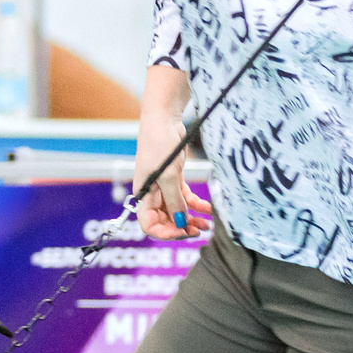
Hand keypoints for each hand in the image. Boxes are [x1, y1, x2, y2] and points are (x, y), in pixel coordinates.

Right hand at [133, 114, 210, 242]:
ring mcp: (163, 186)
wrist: (164, 119)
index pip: (149, 224)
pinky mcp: (174, 178)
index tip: (182, 232)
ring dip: (191, 219)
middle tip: (198, 231)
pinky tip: (208, 209)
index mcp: (143, 195)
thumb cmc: (159, 144)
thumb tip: (181, 222)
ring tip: (206, 225)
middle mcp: (152, 194)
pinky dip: (196, 205)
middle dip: (181, 227)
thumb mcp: (168, 175)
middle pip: (165, 220)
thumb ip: (175, 200)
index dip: (164, 232)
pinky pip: (185, 198)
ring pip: (177, 211)